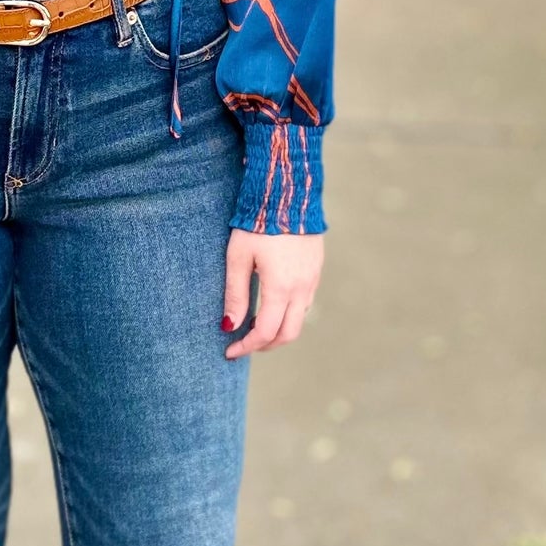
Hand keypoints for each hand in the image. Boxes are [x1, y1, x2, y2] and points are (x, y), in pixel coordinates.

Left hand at [221, 228, 324, 357]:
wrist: (288, 193)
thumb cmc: (257, 224)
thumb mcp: (238, 257)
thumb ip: (235, 294)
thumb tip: (229, 326)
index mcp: (280, 287)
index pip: (265, 332)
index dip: (246, 346)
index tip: (229, 351)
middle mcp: (301, 288)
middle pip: (287, 334)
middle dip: (265, 345)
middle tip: (243, 344)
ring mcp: (312, 280)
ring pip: (299, 320)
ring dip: (278, 330)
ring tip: (254, 324)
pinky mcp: (316, 270)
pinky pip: (305, 303)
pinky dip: (289, 314)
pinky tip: (272, 305)